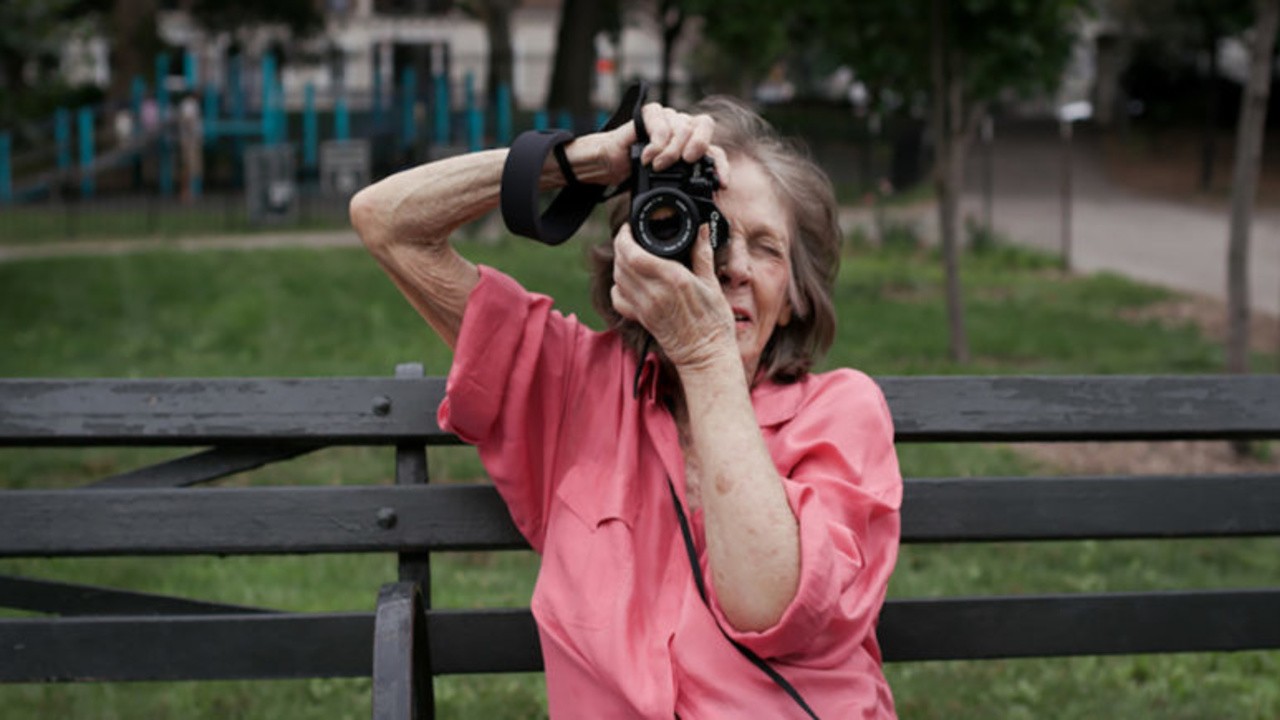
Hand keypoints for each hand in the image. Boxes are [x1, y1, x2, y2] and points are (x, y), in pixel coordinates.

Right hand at [576, 104, 729, 187]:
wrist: (610, 163)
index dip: (721, 166)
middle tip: (688, 162)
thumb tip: (704, 210)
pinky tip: (647, 158)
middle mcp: (682, 126)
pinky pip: (661, 125)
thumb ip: (684, 188)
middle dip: (700, 145)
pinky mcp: (650, 113)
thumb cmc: (637, 172)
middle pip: (705, 125)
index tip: (721, 184)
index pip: (715, 150)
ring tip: (658, 167)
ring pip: (683, 127)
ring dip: (672, 152)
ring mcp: (668, 118)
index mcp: (691, 144)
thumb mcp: (665, 184)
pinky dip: (656, 145)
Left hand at [609, 223, 736, 373]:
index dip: (624, 237)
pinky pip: (618, 299)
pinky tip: (629, 281)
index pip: (633, 253)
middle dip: (621, 246)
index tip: (629, 228)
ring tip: (630, 255)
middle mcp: (654, 292)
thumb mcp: (712, 283)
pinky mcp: (641, 319)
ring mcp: (645, 307)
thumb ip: (702, 253)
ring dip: (619, 264)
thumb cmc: (714, 321)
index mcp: (672, 278)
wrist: (707, 354)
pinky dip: (618, 287)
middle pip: (621, 263)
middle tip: (630, 238)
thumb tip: (702, 228)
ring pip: (617, 278)